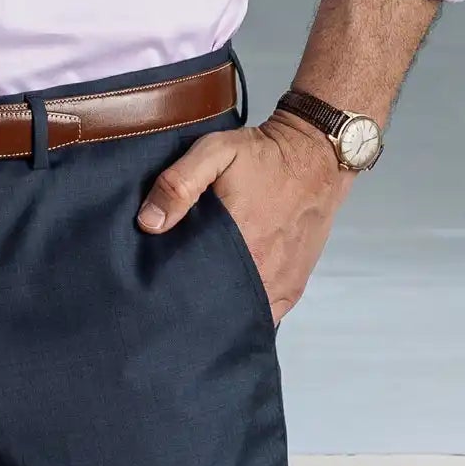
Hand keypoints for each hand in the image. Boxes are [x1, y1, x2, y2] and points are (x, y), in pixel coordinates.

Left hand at [135, 110, 356, 324]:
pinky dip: (246, 309)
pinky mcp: (293, 286)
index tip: (156, 283)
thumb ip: (179, 183)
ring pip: (241, 313)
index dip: (172, 289)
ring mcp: (280, 283)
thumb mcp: (215, 152)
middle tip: (172, 289)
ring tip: (198, 294)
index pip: (195, 287)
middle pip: (217, 306)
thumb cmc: (264, 154)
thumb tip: (149, 222)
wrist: (315, 156)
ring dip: (221, 308)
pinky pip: (265, 312)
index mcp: (240, 243)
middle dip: (194, 303)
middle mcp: (263, 272)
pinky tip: (228, 297)